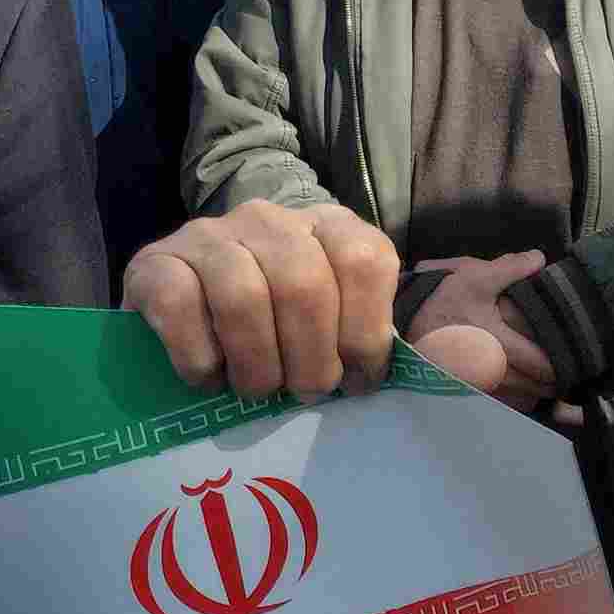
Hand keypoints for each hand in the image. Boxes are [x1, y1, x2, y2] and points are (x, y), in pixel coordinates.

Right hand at [122, 201, 399, 402]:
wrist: (189, 315)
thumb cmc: (283, 337)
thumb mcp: (342, 330)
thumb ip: (391, 346)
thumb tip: (459, 367)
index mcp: (327, 226)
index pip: (364, 260)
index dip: (365, 334)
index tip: (356, 382)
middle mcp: (268, 218)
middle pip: (304, 285)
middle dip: (310, 362)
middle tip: (302, 395)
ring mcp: (207, 235)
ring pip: (243, 297)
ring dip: (257, 366)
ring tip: (256, 390)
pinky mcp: (154, 263)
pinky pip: (180, 308)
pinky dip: (200, 360)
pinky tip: (208, 377)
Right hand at [403, 250, 567, 420]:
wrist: (403, 326)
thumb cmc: (440, 301)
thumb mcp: (473, 276)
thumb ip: (510, 268)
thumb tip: (541, 259)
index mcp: (503, 345)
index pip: (547, 366)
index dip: (566, 362)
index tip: (575, 352)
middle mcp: (496, 374)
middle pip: (541, 388)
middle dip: (556, 377)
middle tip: (565, 361)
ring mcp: (484, 388)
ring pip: (526, 399)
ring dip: (538, 388)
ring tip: (544, 371)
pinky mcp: (472, 394)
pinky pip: (506, 404)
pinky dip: (518, 396)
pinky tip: (518, 380)